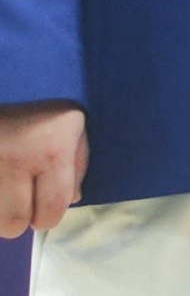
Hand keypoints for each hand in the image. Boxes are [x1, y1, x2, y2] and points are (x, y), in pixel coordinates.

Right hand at [0, 102, 83, 236]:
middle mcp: (13, 158)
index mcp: (50, 149)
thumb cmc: (42, 98)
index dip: (48, 214)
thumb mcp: (73, 122)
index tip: (44, 203)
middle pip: (12, 224)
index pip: (50, 211)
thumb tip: (71, 198)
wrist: (6, 71)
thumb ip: (76, 163)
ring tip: (5, 180)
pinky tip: (0, 171)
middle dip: (19, 215)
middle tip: (19, 192)